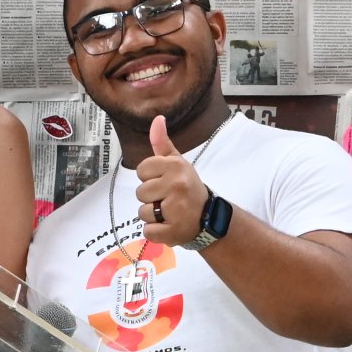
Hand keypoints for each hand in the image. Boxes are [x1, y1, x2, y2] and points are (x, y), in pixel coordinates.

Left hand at [133, 116, 206, 244]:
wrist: (210, 216)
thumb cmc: (188, 187)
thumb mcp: (178, 163)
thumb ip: (163, 143)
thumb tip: (157, 119)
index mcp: (175, 166)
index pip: (141, 170)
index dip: (150, 178)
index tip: (164, 182)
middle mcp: (176, 185)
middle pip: (140, 192)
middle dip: (151, 198)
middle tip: (169, 199)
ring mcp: (176, 208)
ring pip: (143, 212)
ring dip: (153, 216)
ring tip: (170, 213)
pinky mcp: (174, 230)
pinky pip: (148, 231)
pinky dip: (156, 232)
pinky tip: (170, 226)